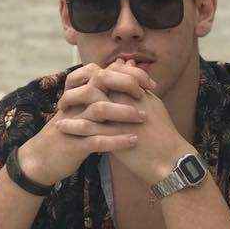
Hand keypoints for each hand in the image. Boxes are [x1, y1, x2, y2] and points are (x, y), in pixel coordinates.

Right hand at [18, 58, 156, 186]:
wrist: (41, 160)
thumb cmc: (68, 133)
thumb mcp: (82, 109)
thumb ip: (102, 90)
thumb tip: (124, 66)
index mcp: (76, 93)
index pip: (101, 71)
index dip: (126, 73)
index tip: (148, 82)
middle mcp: (74, 104)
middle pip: (100, 83)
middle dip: (126, 86)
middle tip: (146, 95)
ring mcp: (74, 123)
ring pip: (100, 110)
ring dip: (124, 112)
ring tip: (143, 117)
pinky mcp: (74, 144)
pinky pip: (97, 140)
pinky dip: (117, 140)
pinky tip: (133, 140)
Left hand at [58, 58, 190, 187]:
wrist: (169, 160)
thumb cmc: (163, 134)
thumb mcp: (152, 104)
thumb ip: (138, 86)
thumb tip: (129, 68)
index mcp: (136, 92)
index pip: (111, 72)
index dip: (95, 74)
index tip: (84, 81)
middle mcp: (127, 100)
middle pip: (98, 82)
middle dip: (80, 84)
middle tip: (68, 91)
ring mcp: (120, 118)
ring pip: (90, 104)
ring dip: (72, 103)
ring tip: (60, 107)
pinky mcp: (114, 137)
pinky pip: (89, 128)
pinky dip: (74, 125)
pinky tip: (62, 126)